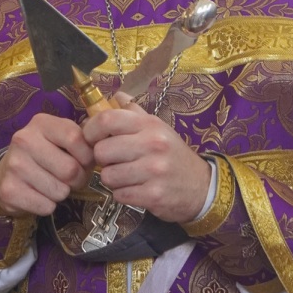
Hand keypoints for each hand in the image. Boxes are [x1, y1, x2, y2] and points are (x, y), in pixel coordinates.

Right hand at [0, 113, 93, 217]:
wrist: (5, 173)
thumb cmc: (42, 154)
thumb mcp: (59, 138)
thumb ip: (81, 139)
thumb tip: (102, 148)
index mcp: (41, 123)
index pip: (75, 138)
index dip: (87, 156)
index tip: (84, 162)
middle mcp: (24, 140)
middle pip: (70, 169)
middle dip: (77, 179)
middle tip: (70, 179)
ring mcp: (14, 165)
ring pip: (60, 191)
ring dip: (62, 193)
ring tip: (52, 185)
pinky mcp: (8, 190)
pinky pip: (46, 206)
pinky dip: (48, 205)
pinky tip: (39, 195)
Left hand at [82, 94, 210, 222]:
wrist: (202, 186)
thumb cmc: (172, 155)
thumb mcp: (157, 128)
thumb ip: (134, 112)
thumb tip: (114, 96)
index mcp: (149, 125)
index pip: (106, 120)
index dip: (90, 130)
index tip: (91, 138)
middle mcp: (152, 144)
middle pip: (101, 151)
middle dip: (102, 159)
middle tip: (114, 161)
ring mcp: (154, 171)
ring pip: (107, 176)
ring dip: (112, 179)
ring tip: (126, 176)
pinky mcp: (153, 195)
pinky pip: (119, 195)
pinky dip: (122, 194)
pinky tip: (135, 189)